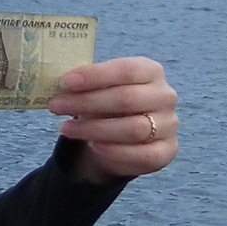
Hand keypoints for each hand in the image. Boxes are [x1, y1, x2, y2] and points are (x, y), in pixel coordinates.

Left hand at [49, 57, 177, 182]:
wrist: (124, 136)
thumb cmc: (108, 104)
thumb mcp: (99, 89)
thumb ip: (86, 85)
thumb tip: (61, 85)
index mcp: (151, 71)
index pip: (126, 70)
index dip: (96, 76)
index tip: (66, 82)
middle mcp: (165, 96)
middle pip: (127, 99)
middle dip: (87, 103)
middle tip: (56, 106)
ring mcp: (170, 124)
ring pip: (134, 128)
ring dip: (95, 129)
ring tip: (66, 128)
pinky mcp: (167, 151)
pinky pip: (143, 155)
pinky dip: (115, 151)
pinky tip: (93, 146)